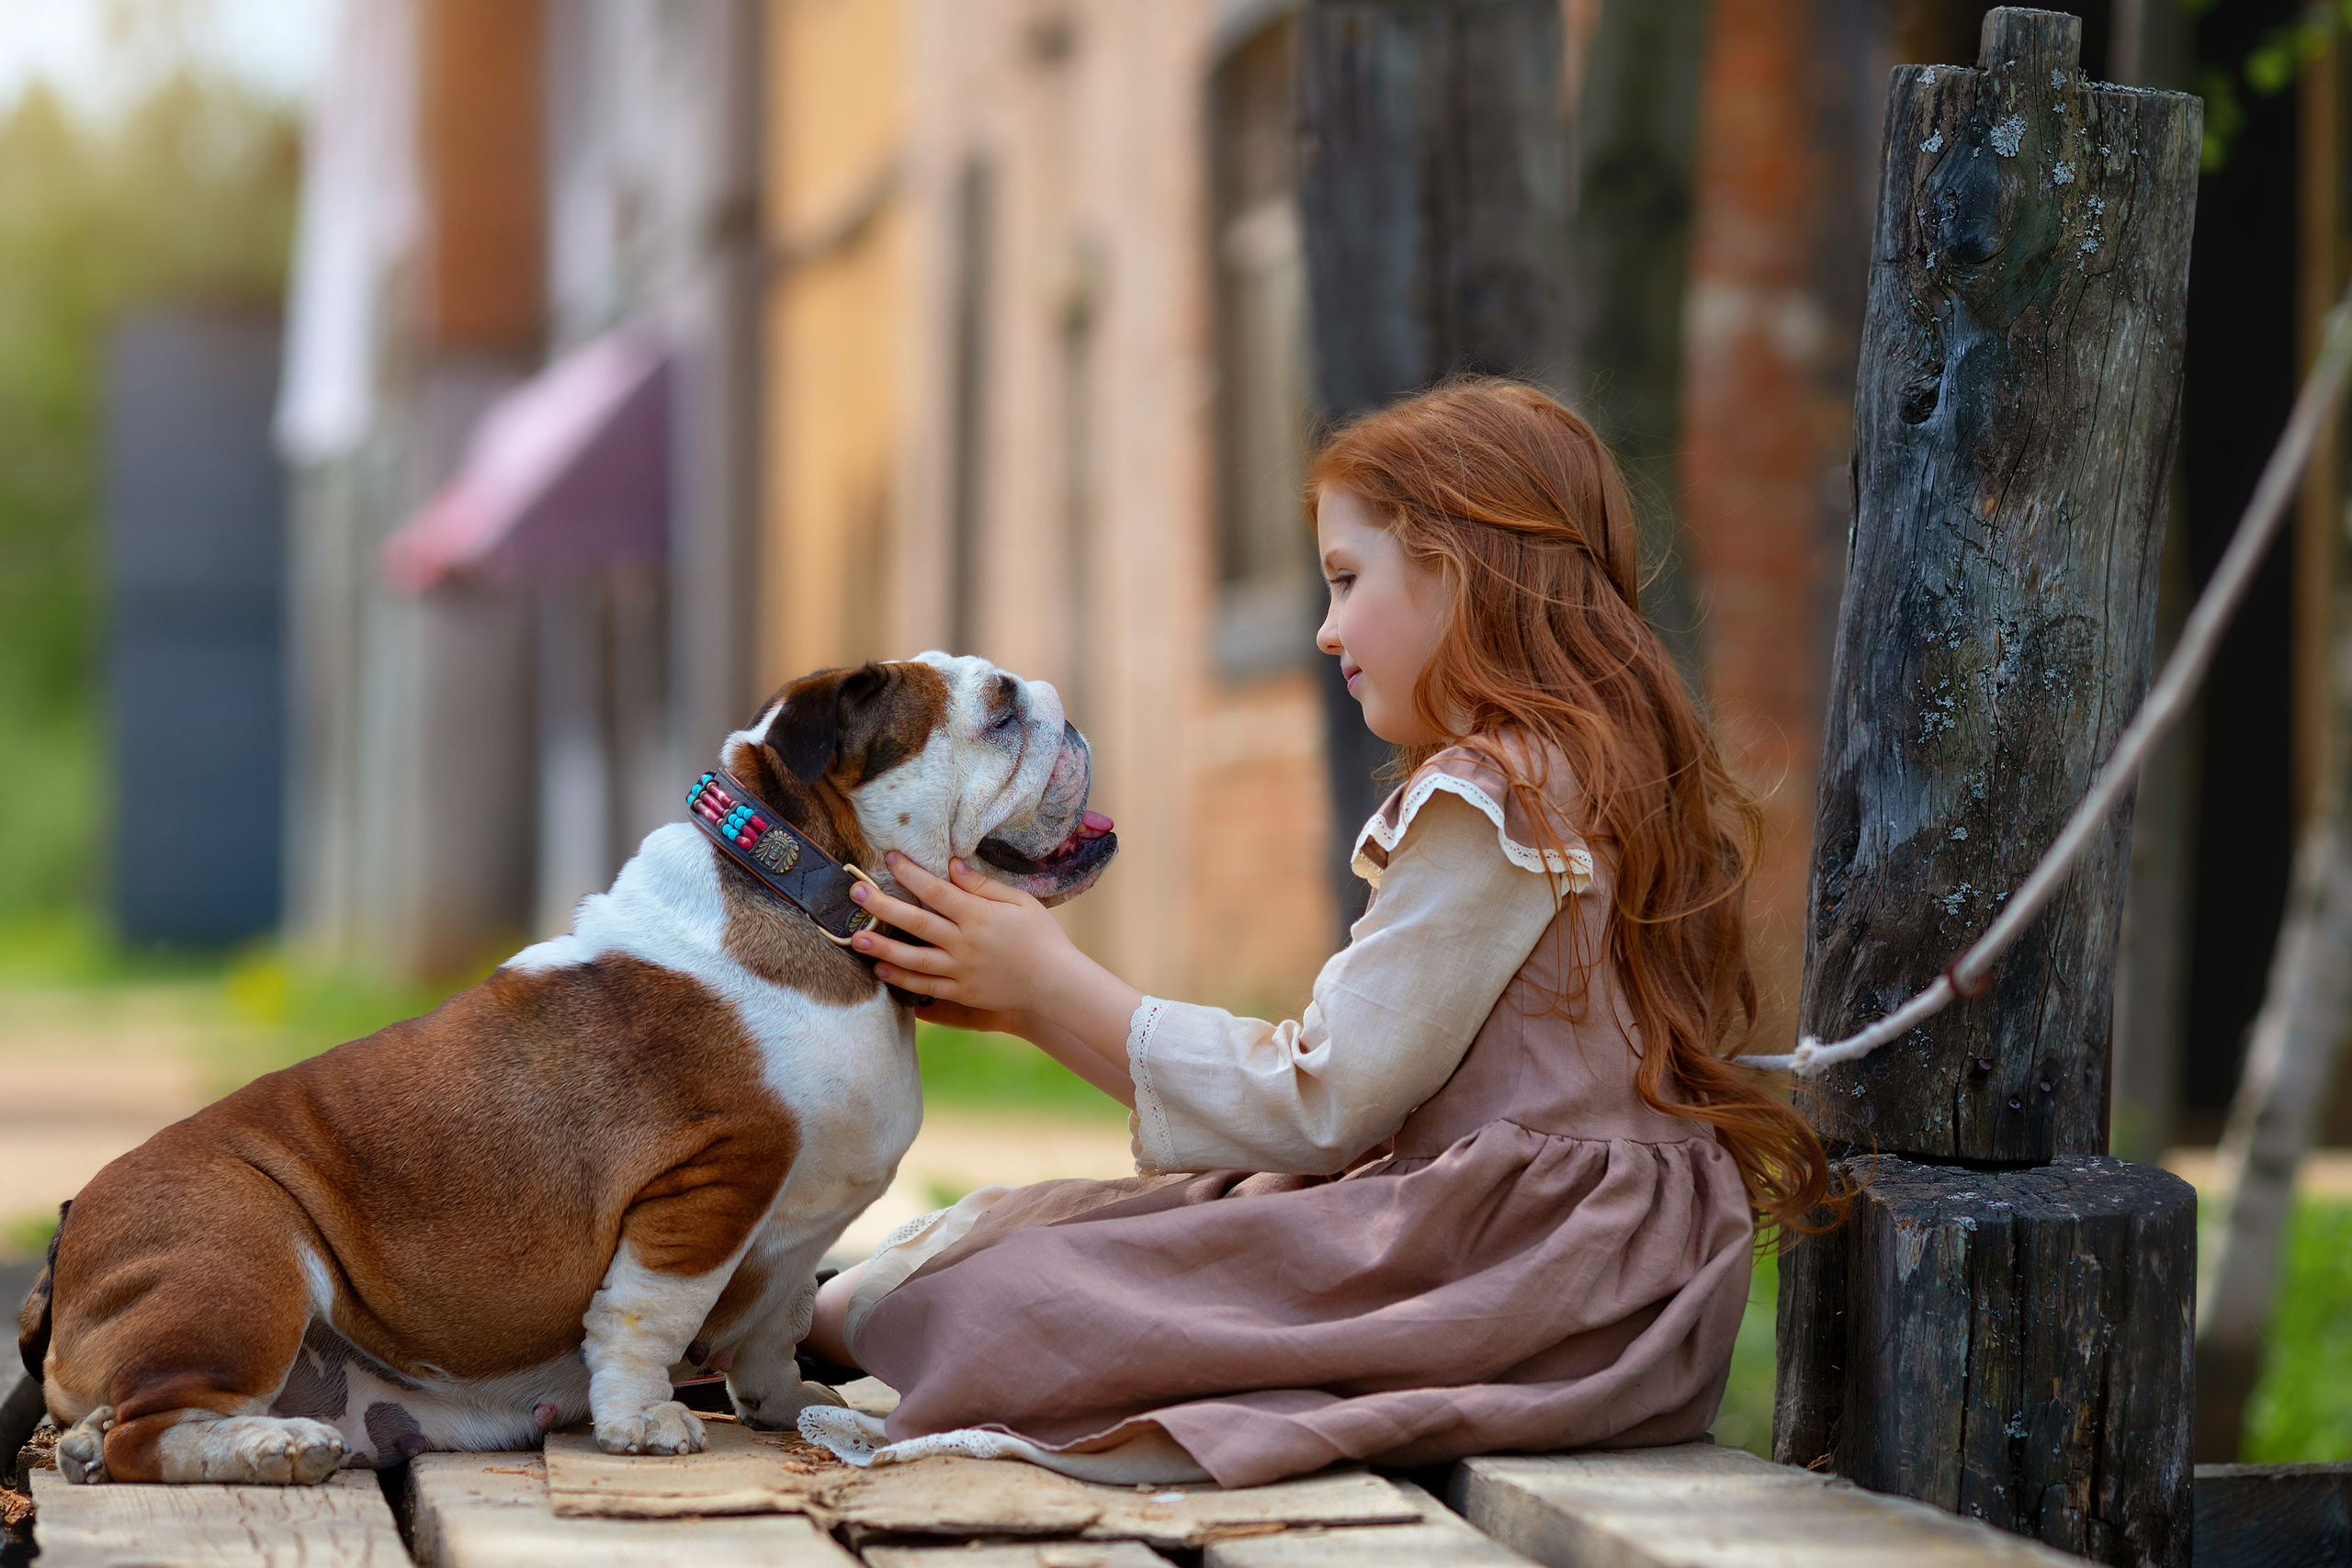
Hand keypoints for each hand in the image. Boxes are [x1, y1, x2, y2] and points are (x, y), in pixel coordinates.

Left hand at [849, 853, 1144, 1102]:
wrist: (1056, 985)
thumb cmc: (1043, 937)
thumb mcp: (1021, 902)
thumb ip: (984, 885)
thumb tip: (951, 865)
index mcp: (978, 916)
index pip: (935, 890)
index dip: (910, 872)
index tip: (889, 857)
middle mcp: (964, 943)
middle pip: (915, 921)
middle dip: (882, 906)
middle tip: (855, 892)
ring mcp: (960, 971)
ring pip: (912, 959)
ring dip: (881, 948)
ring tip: (855, 939)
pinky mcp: (961, 992)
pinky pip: (924, 987)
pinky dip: (901, 980)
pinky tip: (881, 971)